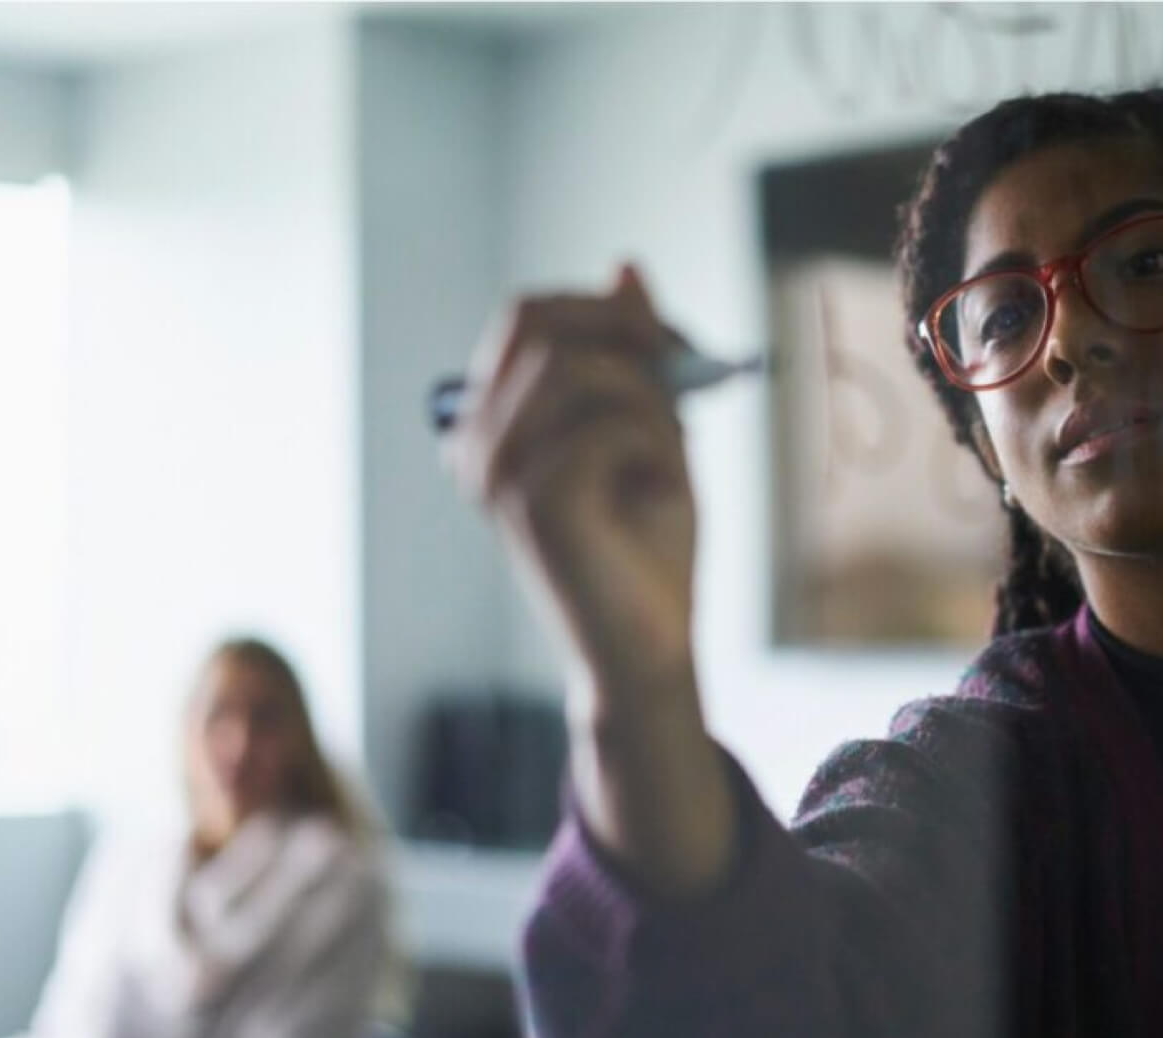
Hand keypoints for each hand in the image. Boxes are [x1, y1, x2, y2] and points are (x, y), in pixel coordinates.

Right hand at [446, 264, 731, 895]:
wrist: (653, 648)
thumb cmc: (650, 544)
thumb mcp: (651, 424)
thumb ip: (634, 350)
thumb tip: (626, 265)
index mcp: (491, 423)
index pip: (527, 314)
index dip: (606, 308)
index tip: (672, 342)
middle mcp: (475, 444)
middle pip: (541, 322)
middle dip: (629, 333)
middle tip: (687, 372)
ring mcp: (495, 473)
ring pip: (581, 369)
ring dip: (650, 398)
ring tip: (669, 454)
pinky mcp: (533, 502)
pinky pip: (611, 422)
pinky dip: (657, 443)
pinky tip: (660, 489)